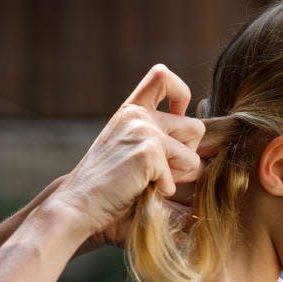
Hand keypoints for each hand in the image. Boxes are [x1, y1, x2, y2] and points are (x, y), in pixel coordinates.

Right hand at [49, 64, 206, 246]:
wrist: (79, 203)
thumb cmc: (108, 183)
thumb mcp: (129, 147)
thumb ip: (158, 136)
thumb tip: (204, 144)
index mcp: (131, 109)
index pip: (162, 76)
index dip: (181, 93)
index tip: (178, 115)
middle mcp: (137, 115)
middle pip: (196, 128)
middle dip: (188, 154)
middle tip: (163, 171)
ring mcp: (143, 131)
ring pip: (192, 156)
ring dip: (179, 175)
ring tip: (150, 181)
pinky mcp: (148, 153)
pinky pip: (178, 176)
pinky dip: (165, 190)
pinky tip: (141, 191)